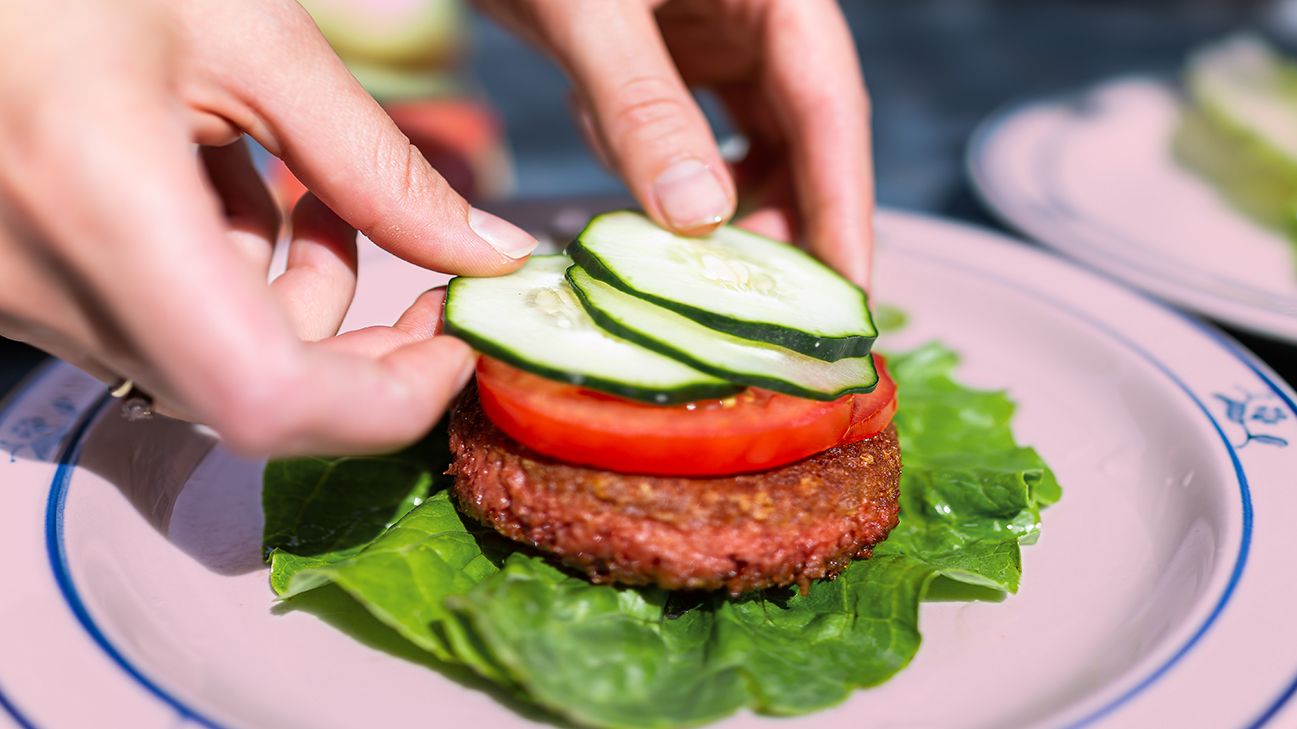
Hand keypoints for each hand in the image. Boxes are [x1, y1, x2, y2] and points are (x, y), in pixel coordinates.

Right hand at [0, 0, 538, 454]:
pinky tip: (236, 188)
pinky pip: (153, 322)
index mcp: (106, 206)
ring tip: (320, 195)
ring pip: (206, 358)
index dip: (386, 401)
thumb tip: (485, 253)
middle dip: (360, 350)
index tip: (453, 347)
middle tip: (428, 284)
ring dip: (295, 297)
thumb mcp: (249, 38)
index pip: (268, 397)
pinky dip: (225, 278)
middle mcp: (47, 280)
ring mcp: (21, 293)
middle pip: (247, 394)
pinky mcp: (17, 282)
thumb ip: (376, 163)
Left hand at [480, 0, 873, 284]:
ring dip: (718, 205)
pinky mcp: (674, 55)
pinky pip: (692, 135)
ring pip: (750, 143)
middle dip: (781, 218)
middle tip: (758, 302)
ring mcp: (717, 36)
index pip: (832, 106)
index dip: (844, 206)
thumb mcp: (589, 13)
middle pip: (803, 135)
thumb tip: (701, 221)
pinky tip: (633, 183)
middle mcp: (757, 15)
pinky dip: (664, 172)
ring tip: (688, 258)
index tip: (848, 294)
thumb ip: (643, 107)